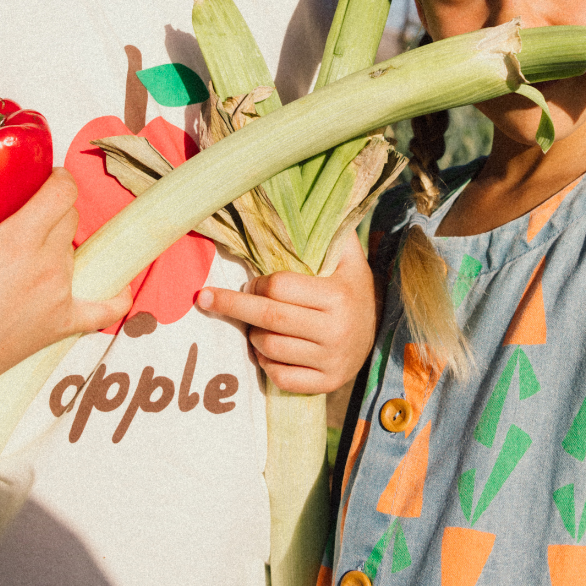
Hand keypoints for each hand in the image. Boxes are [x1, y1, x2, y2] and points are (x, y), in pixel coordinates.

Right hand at [0, 166, 131, 407]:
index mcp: (21, 239)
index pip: (63, 192)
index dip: (59, 177)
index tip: (46, 175)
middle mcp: (48, 263)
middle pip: (70, 217)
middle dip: (56, 206)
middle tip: (32, 205)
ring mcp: (59, 295)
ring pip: (76, 251)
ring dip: (64, 242)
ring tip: (41, 240)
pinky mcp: (62, 324)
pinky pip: (103, 310)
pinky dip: (115, 299)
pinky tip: (123, 289)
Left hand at [196, 231, 375, 394]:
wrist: (381, 334)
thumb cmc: (353, 290)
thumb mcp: (349, 260)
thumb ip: (331, 233)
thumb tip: (312, 202)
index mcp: (338, 296)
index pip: (279, 287)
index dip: (256, 284)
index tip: (250, 283)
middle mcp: (336, 330)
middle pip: (268, 318)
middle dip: (231, 306)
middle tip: (204, 298)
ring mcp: (331, 360)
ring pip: (269, 348)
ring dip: (252, 336)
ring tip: (256, 326)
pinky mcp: (326, 383)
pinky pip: (279, 377)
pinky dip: (265, 364)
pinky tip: (268, 351)